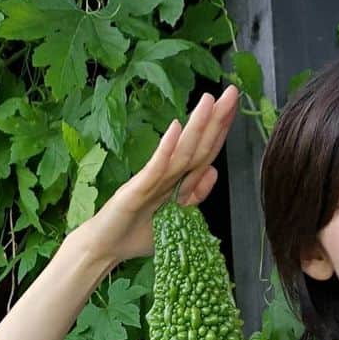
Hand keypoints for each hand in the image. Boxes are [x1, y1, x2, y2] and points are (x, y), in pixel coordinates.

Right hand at [75, 85, 239, 264]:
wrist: (104, 248)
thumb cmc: (135, 233)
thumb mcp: (174, 218)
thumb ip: (193, 195)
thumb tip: (214, 171)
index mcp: (177, 182)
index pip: (205, 152)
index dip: (221, 130)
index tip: (235, 105)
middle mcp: (166, 176)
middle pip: (197, 145)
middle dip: (215, 119)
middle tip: (231, 92)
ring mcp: (151, 181)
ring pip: (180, 152)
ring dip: (196, 126)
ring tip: (208, 101)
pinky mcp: (135, 190)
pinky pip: (155, 168)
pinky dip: (166, 149)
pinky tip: (176, 128)